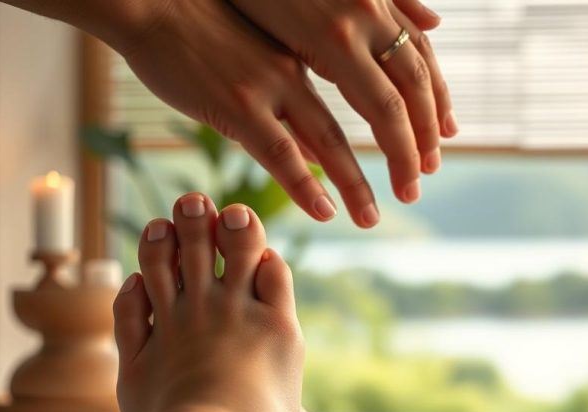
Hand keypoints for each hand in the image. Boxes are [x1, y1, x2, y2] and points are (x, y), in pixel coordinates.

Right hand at [226, 0, 456, 202]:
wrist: (152, 1)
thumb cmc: (213, 16)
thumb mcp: (280, 29)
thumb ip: (317, 66)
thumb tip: (342, 113)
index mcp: (329, 32)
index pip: (392, 76)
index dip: (420, 113)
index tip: (435, 147)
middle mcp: (311, 57)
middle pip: (379, 109)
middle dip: (404, 152)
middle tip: (417, 187)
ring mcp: (275, 82)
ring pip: (334, 140)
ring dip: (357, 183)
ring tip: (375, 214)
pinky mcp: (239, 105)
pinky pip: (282, 154)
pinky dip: (306, 185)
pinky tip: (324, 210)